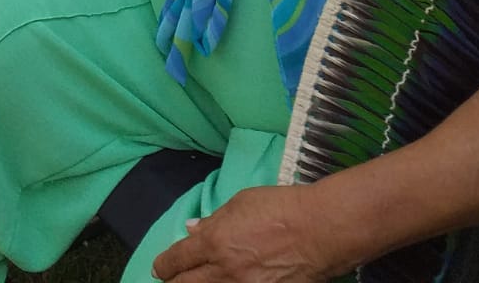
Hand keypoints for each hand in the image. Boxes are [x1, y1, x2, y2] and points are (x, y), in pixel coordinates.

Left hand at [153, 186, 338, 282]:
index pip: (177, 260)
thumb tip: (192, 229)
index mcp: (214, 241)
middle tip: (169, 281)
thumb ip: (214, 220)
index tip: (159, 268)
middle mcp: (224, 270)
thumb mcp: (240, 204)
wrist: (319, 230)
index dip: (164, 266)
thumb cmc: (279, 208)